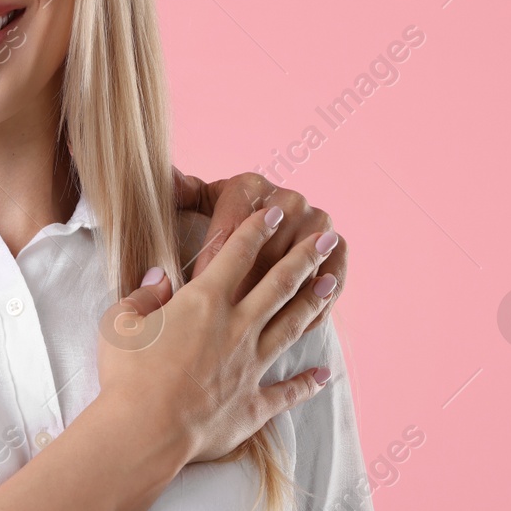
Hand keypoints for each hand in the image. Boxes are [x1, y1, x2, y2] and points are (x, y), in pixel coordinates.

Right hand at [98, 204, 337, 467]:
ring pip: (290, 327)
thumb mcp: (119, 323)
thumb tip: (158, 278)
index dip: (257, 228)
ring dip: (313, 303)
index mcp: (203, 303)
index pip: (236, 254)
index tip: (276, 211)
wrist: (144, 432)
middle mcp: (235, 328)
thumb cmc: (126, 375)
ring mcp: (249, 366)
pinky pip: (286, 392)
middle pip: (278, 284)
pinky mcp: (252, 404)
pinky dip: (308, 384)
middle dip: (304, 257)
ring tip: (333, 282)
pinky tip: (325, 375)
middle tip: (325, 237)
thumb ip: (142, 296)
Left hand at [171, 168, 346, 334]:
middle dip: (243, 291)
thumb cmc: (217, 221)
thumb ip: (180, 192)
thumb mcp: (193, 202)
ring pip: (298, 273)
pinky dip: (312, 309)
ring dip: (278, 305)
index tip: (194, 292)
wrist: (264, 229)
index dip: (211, 264)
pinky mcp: (340, 247)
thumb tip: (171, 178)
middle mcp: (289, 199)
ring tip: (253, 332)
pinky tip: (289, 331)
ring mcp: (319, 222)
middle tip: (221, 322)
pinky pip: (330, 283)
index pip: (230, 232)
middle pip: (266, 254)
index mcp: (250, 186)